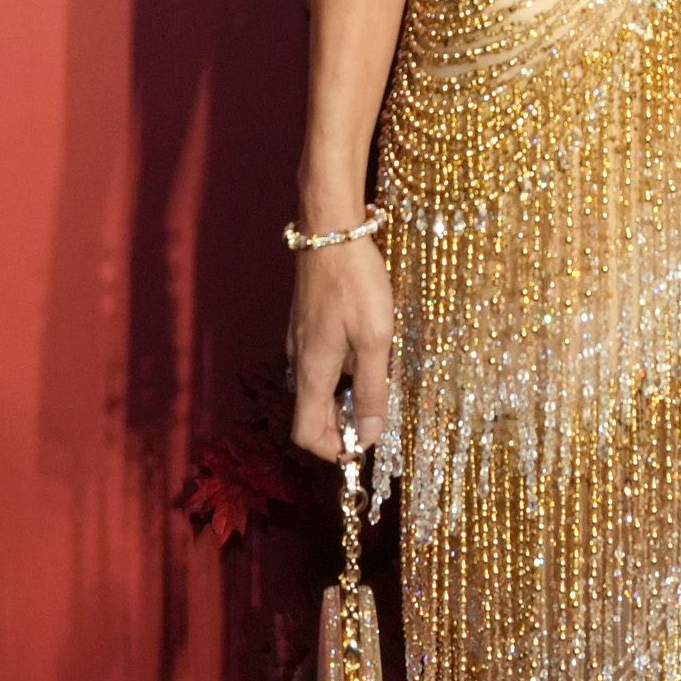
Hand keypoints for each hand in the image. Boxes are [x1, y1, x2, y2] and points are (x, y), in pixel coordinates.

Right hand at [288, 235, 395, 461]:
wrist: (331, 231)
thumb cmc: (356, 283)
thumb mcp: (374, 339)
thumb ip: (372, 389)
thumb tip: (369, 435)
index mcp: (312, 372)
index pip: (306, 434)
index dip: (333, 449)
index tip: (364, 442)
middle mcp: (299, 362)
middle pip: (313, 414)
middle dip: (344, 423)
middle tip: (381, 409)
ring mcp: (301, 343)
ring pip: (319, 388)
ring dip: (346, 396)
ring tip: (380, 376)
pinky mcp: (308, 326)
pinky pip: (322, 364)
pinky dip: (343, 372)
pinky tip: (368, 350)